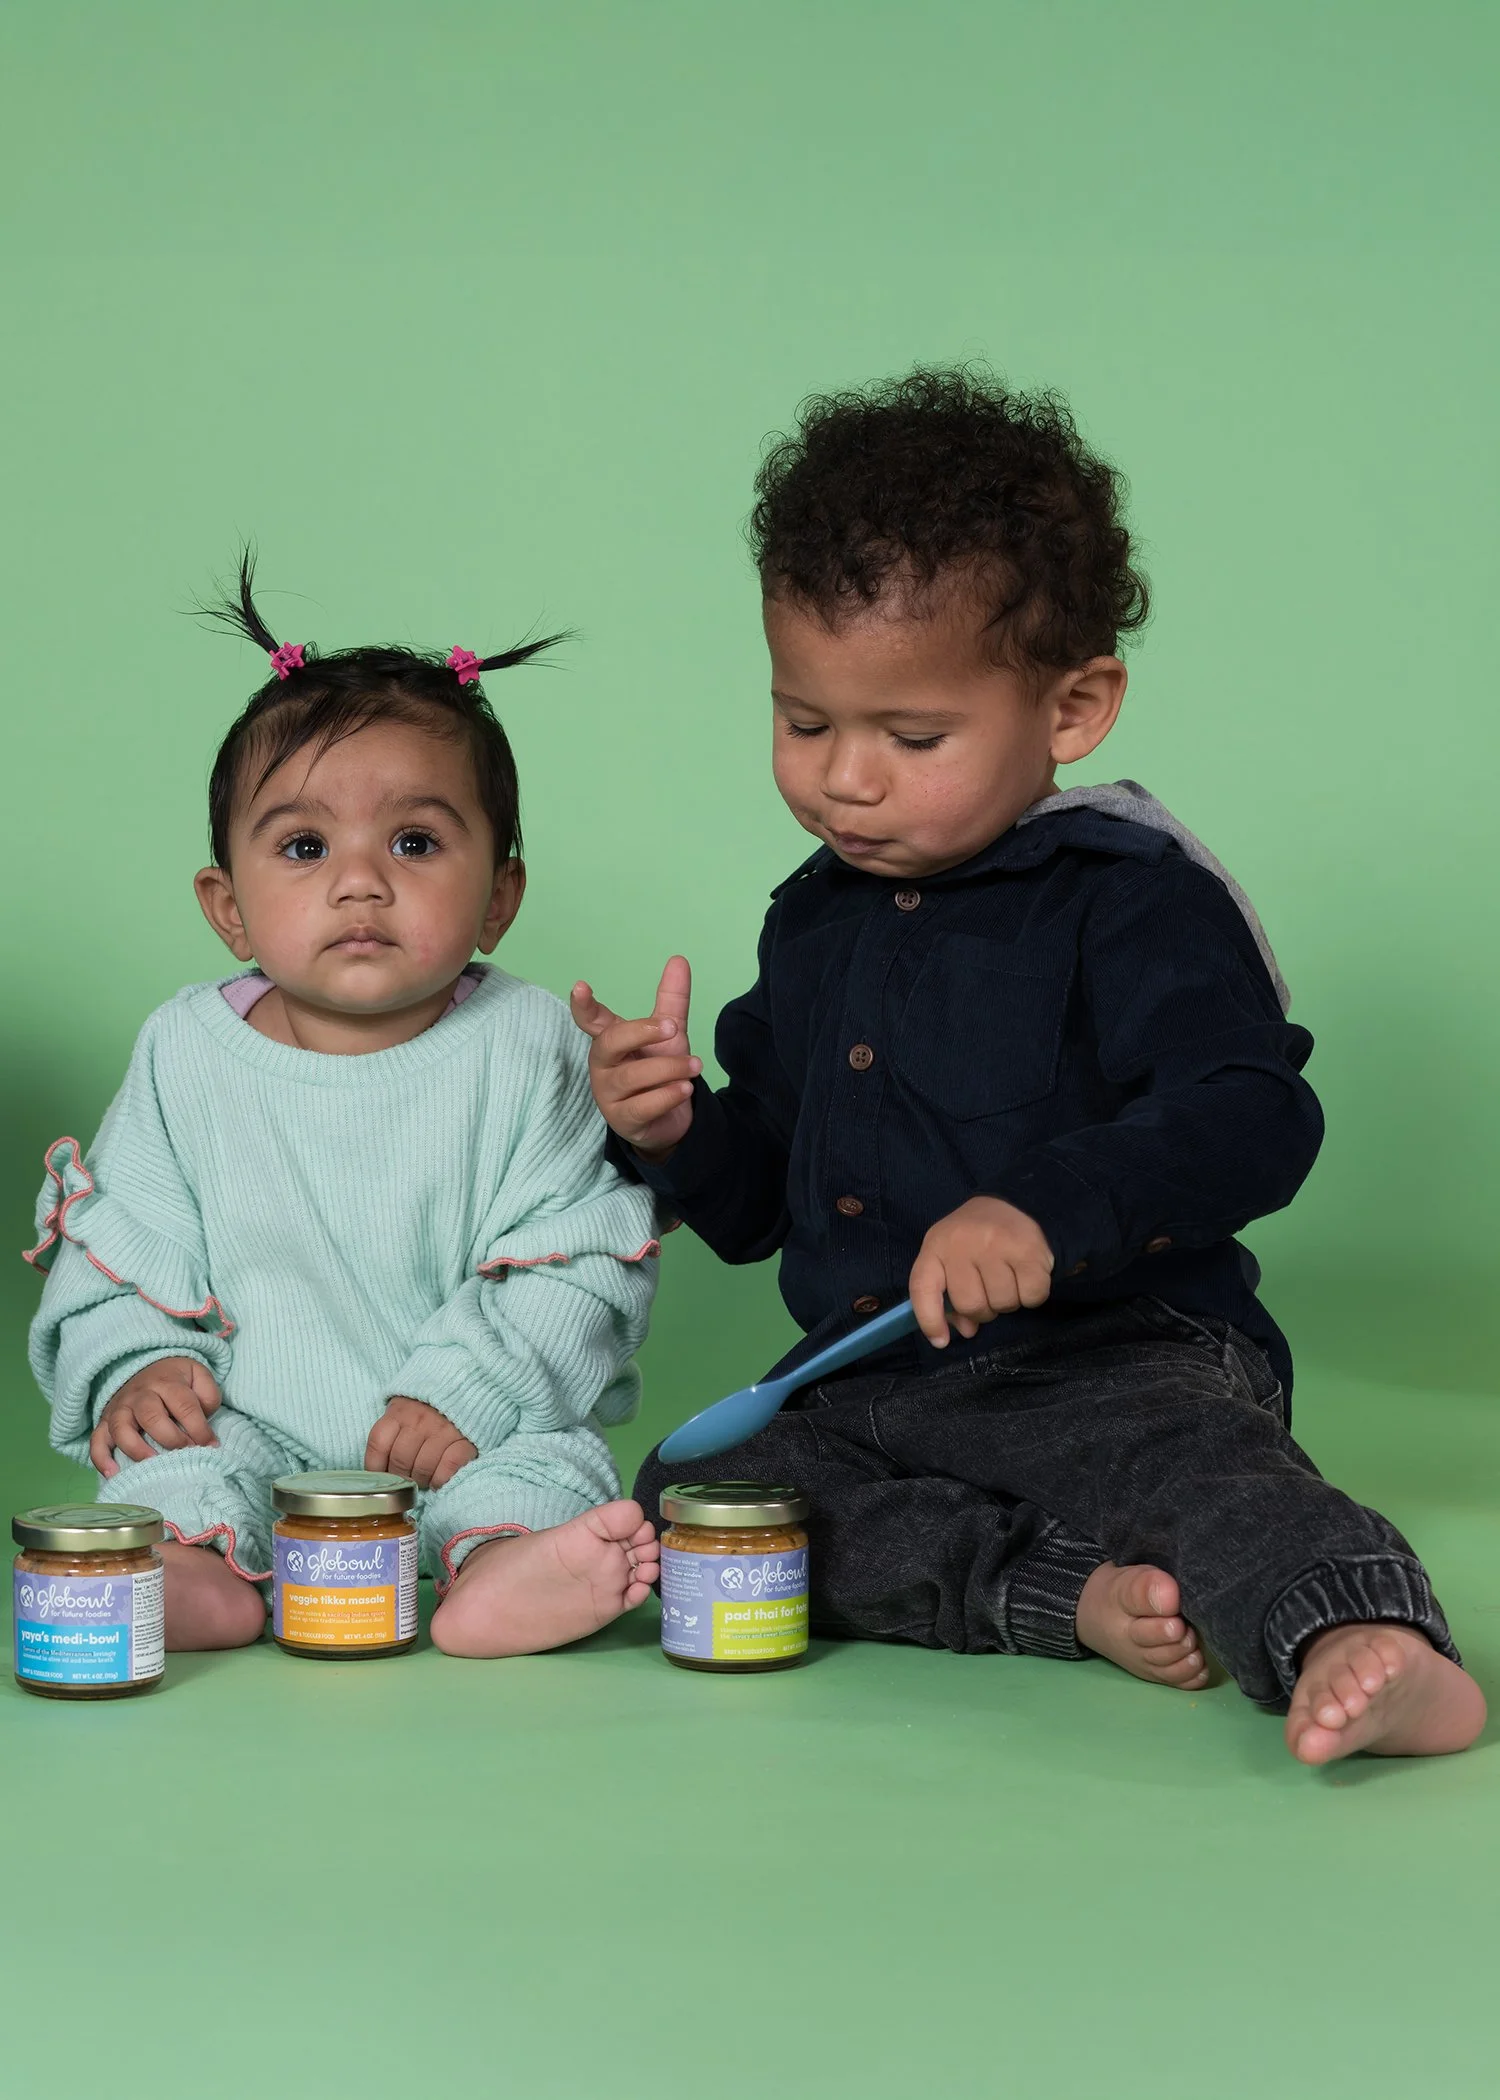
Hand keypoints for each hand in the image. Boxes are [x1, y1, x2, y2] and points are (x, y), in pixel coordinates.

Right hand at [90, 1357, 221, 1476]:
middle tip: (186, 1453)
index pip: (184, 1406)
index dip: (200, 1429)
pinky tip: (113, 1474)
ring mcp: (120, 1408)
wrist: (147, 1367)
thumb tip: (205, 1426)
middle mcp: (140, 1395)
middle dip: (171, 1439)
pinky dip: (101, 1458)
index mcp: (167, 1382)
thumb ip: (208, 1396)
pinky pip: (97, 1441)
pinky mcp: (105, 1422)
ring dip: (137, 1449)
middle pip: (151, 1416)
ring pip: (121, 1428)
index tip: (211, 1446)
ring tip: (153, 1466)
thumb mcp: (198, 1376)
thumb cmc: (177, 1380)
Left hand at [365, 1397, 476, 1489]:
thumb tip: (377, 1467)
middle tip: (407, 1481)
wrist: (466, 1388)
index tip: (382, 1477)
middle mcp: (419, 1420)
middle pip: (400, 1461)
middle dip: (401, 1478)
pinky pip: (448, 1468)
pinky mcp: (465, 1441)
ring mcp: (443, 1430)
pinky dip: (440, 1479)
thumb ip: (390, 1431)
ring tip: (424, 1480)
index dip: (376, 1467)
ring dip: (421, 1480)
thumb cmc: (427, 1406)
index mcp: (399, 1412)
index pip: (378, 1444)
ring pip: (423, 1467)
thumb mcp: (403, 1409)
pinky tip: (438, 1481)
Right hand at [570, 955, 699, 1161]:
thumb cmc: (660, 1070)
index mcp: (610, 1040)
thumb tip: (679, 959)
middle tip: (673, 1028)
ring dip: (669, 1069)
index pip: (590, 1020)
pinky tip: (685, 1089)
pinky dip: (666, 1096)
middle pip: (610, 1043)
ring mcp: (609, 1095)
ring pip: (633, 1077)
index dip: (583, 1005)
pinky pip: (642, 1106)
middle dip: (641, 1033)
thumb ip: (671, 1001)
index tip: (581, 986)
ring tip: (695, 1066)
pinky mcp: (623, 1120)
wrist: (670, 1118)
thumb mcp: (669, 1034)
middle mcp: (603, 1065)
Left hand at [909, 1197, 1053, 1347]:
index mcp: (936, 1245)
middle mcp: (963, 1243)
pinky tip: (1027, 1276)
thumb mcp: (952, 1258)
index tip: (941, 1340)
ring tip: (1008, 1279)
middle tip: (990, 1291)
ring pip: (1003, 1304)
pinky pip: (1031, 1297)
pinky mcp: (1029, 1250)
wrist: (1017, 1203)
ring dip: (1008, 1302)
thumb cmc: (977, 1238)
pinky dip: (1032, 1296)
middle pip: (970, 1305)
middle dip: (983, 1310)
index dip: (929, 1320)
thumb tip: (967, 1330)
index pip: (922, 1288)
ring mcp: (996, 1245)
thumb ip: (950, 1295)